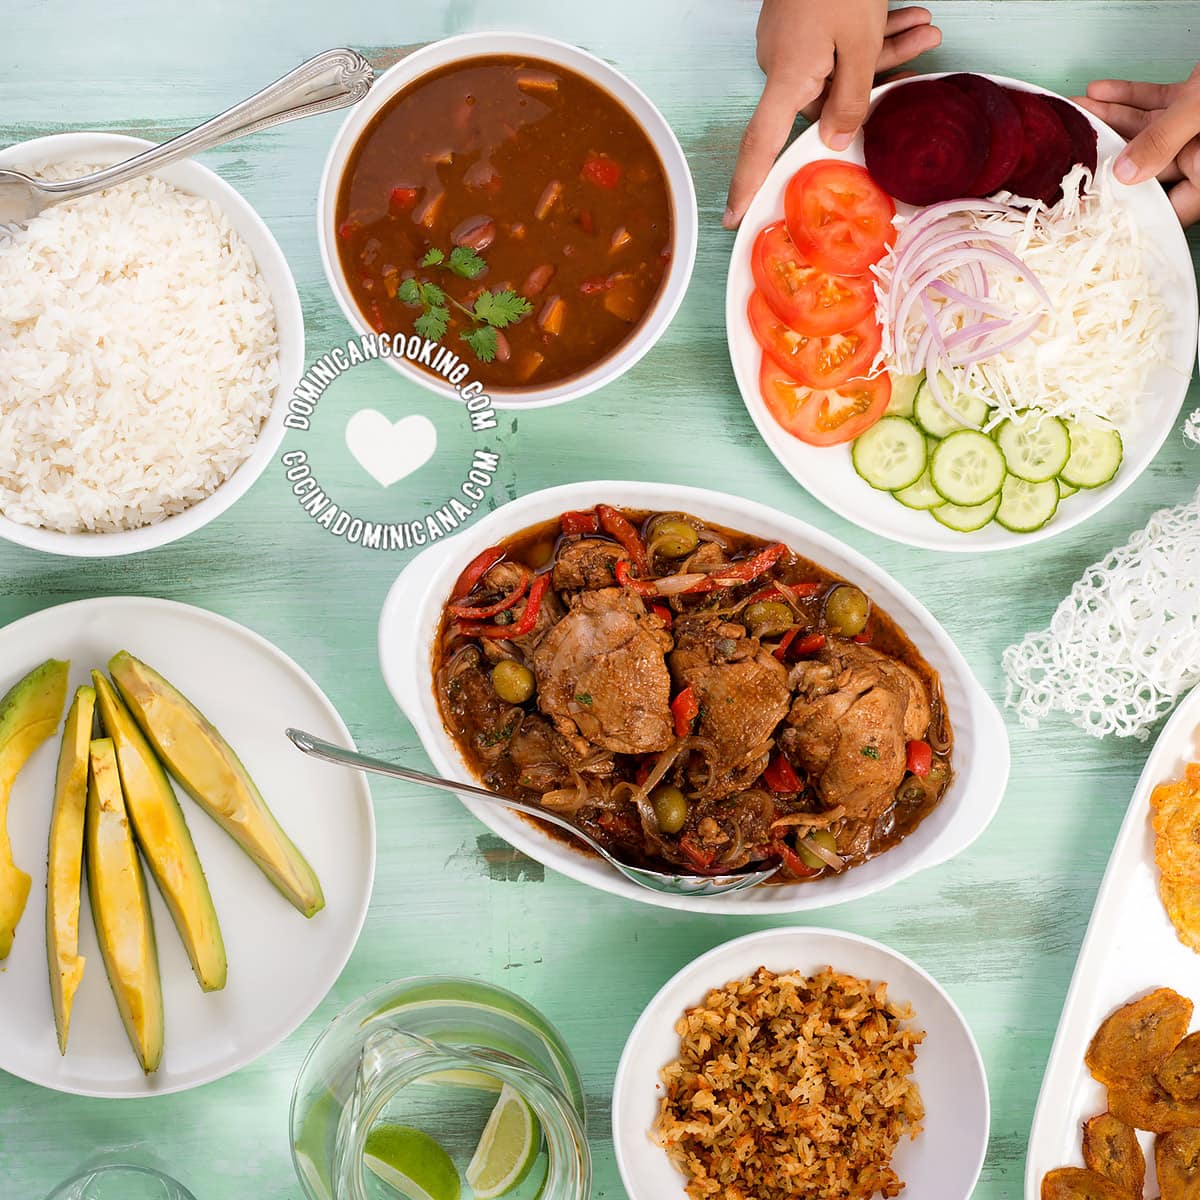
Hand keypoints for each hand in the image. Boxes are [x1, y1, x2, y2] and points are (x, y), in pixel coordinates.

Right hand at [724, 1, 941, 228]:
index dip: (746, 184)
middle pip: (827, 97)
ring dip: (886, 50)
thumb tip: (837, 140)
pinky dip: (873, 34)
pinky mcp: (804, 25)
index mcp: (787, 78)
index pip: (760, 145)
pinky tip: (910, 19)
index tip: (734, 216)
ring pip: (842, 65)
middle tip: (925, 52)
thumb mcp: (858, 41)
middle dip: (876, 80)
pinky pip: (840, 43)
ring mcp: (792, 43)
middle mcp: (783, 66)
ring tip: (927, 30)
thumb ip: (852, 97)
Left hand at [1077, 67, 1199, 225]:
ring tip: (1073, 114)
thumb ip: (1164, 141)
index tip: (1086, 207)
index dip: (1126, 209)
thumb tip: (1126, 175)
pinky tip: (1099, 89)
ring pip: (1145, 130)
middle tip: (1067, 151)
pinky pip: (1158, 103)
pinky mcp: (1197, 102)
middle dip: (1104, 153)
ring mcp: (1199, 129)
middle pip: (1143, 166)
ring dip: (1109, 118)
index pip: (1163, 208)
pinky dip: (1130, 94)